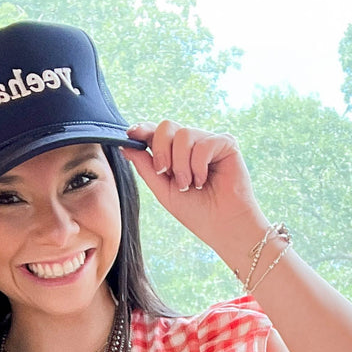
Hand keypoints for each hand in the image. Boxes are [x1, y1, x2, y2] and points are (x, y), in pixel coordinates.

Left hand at [120, 121, 267, 265]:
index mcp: (175, 153)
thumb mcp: (163, 190)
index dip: (143, 129)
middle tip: (165, 173)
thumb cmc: (195, 212)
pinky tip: (204, 180)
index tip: (131, 133)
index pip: (157, 133)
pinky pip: (202, 144)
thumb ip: (146, 166)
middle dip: (161, 150)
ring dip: (181, 165)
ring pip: (183, 135)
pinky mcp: (226, 143)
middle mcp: (192, 144)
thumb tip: (125, 144)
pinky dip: (198, 165)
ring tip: (189, 185)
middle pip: (167, 126)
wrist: (221, 226)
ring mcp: (209, 141)